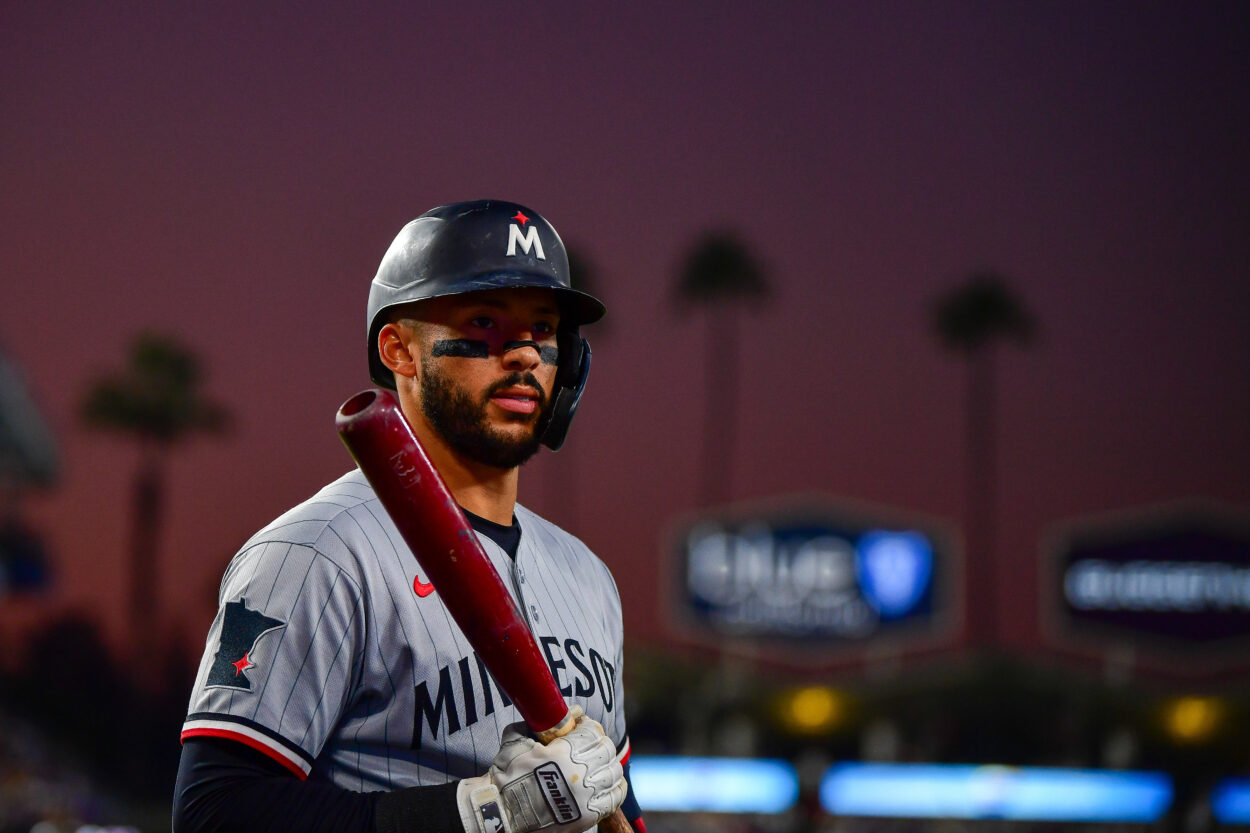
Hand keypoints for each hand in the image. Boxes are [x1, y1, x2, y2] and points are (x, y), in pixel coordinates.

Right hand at [458, 707, 626, 832]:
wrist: (503, 812)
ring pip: (614, 772)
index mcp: (564, 753)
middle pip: (606, 750)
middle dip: (599, 743)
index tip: (583, 726)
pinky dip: (615, 787)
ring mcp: (586, 796)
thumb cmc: (507, 775)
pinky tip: (605, 783)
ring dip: (606, 764)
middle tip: (589, 744)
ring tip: (596, 764)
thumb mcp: (517, 739)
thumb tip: (572, 711)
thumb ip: (542, 722)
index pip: (594, 731)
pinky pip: (615, 797)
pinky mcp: (588, 816)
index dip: (589, 725)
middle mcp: (580, 774)